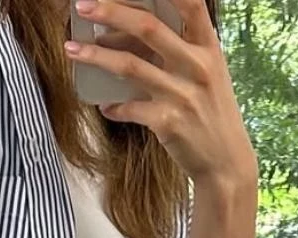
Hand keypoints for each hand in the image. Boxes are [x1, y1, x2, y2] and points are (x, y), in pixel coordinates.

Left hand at [66, 0, 257, 192]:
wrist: (225, 162)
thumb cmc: (211, 112)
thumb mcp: (206, 73)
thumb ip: (178, 50)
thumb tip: (127, 32)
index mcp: (208, 46)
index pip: (189, 3)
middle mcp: (197, 66)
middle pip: (148, 27)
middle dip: (111, 12)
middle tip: (82, 5)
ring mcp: (182, 94)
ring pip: (130, 66)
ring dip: (96, 56)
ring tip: (71, 49)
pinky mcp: (169, 123)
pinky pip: (130, 108)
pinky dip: (113, 105)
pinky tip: (104, 105)